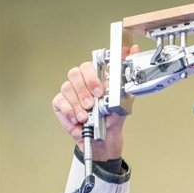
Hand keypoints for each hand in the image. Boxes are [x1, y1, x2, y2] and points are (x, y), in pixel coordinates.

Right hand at [52, 45, 139, 160]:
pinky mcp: (61, 104)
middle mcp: (82, 83)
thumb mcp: (124, 101)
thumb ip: (128, 77)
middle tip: (93, 103)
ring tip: (88, 115)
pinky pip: (60, 101)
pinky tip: (79, 118)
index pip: (90, 66)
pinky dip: (70, 110)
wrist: (104, 140)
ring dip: (79, 103)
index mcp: (97, 79)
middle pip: (75, 73)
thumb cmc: (112, 120)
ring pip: (67, 87)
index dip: (93, 76)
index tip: (100, 90)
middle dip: (85, 89)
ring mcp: (71, 93)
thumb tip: (134, 52)